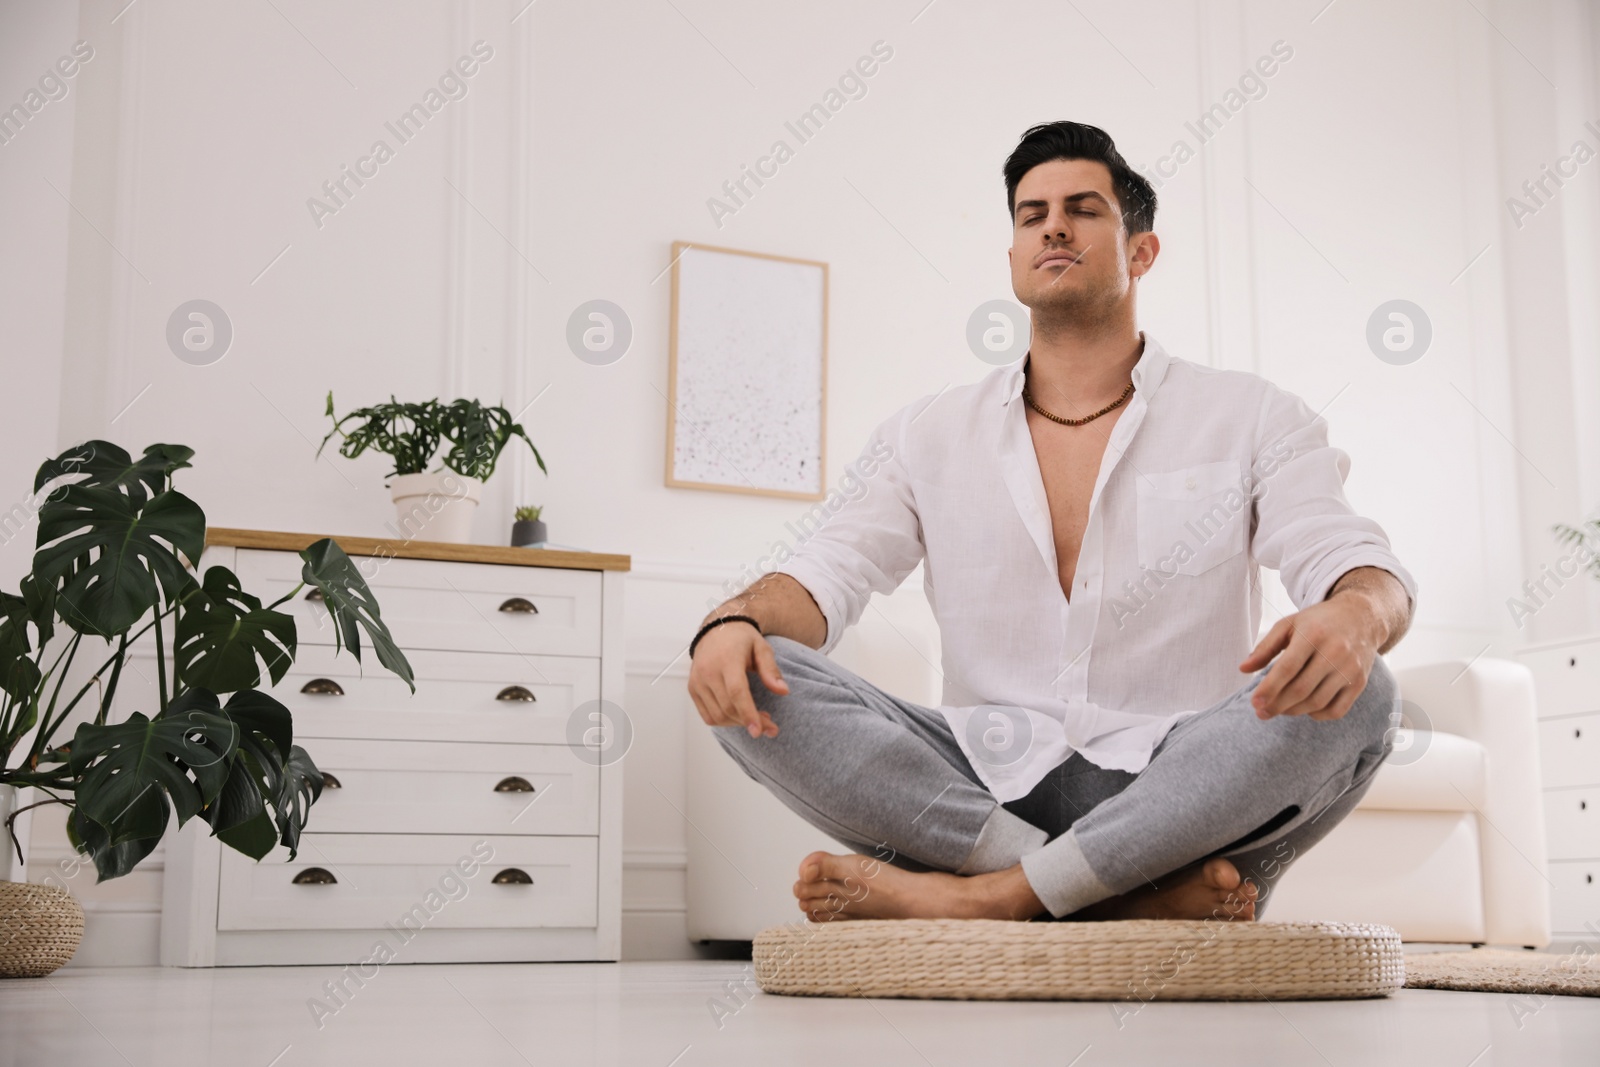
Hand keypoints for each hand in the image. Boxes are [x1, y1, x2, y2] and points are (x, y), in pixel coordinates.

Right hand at [687, 622, 786, 737]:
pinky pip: (707, 715)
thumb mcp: (762, 647)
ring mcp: (697, 681)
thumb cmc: (741, 638)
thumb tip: (783, 691)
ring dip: (738, 723)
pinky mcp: (693, 688)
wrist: (717, 628)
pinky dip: (724, 721)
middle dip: (750, 722)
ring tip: (756, 719)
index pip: (736, 692)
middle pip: (728, 707)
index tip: (759, 731)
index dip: (748, 713)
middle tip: (770, 727)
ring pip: (717, 715)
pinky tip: (738, 716)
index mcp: (727, 660)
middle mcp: (708, 671)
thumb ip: (770, 670)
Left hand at [1238, 593, 1385, 720]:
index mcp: (1313, 635)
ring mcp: (1350, 669)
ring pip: (1317, 702)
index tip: (1254, 703)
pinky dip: (1318, 715)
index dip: (1269, 688)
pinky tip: (1304, 709)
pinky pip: (1337, 710)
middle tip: (1261, 712)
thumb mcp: (1288, 624)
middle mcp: (1334, 652)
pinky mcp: (1360, 682)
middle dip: (1277, 705)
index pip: (1287, 668)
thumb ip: (1265, 647)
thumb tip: (1243, 669)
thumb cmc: (1317, 621)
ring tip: (1279, 710)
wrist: (1361, 617)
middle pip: (1301, 689)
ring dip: (1294, 711)